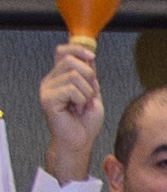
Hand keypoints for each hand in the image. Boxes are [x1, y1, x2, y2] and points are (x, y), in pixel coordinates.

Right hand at [38, 42, 99, 183]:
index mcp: (60, 77)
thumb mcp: (93, 94)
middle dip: (89, 75)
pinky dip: (81, 100)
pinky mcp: (47, 99)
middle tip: (89, 94)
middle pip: (70, 60)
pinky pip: (71, 90)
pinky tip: (76, 109)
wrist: (79, 141)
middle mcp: (51, 80)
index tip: (92, 56)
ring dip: (87, 92)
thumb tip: (90, 58)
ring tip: (82, 105)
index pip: (62, 52)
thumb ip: (90, 77)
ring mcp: (47, 89)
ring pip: (74, 76)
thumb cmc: (85, 122)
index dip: (77, 50)